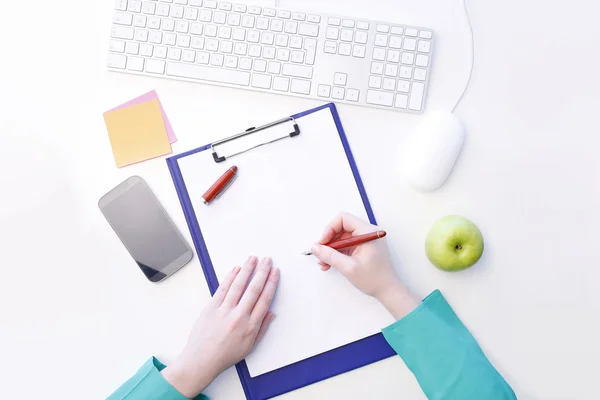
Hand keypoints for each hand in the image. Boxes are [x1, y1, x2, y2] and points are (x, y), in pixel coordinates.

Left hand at [162, 256, 278, 397]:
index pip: (264, 299)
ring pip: (238, 285)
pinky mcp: (211, 308)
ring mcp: (224, 311)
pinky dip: (230, 277)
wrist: (201, 360)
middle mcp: (238, 316)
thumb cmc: (224, 356)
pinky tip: (236, 269)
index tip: (275, 273)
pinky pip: (222, 289)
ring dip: (247, 270)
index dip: (271, 283)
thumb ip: (261, 328)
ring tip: (253, 259)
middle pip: (254, 289)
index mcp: (250, 326)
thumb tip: (271, 313)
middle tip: (267, 260)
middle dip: (262, 272)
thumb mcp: (249, 347)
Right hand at [311, 213, 417, 318]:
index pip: (343, 219)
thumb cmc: (374, 279)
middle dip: (328, 241)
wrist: (388, 291)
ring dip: (331, 249)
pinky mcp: (363, 248)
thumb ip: (330, 256)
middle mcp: (367, 232)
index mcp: (367, 232)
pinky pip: (346, 245)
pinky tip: (329, 264)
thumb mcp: (349, 267)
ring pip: (341, 238)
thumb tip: (315, 247)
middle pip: (341, 228)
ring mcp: (365, 240)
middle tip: (320, 254)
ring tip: (323, 263)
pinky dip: (337, 253)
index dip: (330, 228)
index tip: (323, 243)